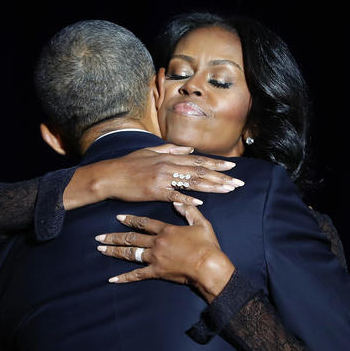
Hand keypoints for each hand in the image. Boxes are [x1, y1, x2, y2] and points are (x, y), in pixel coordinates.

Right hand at [64, 144, 243, 208]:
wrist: (111, 175)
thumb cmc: (129, 164)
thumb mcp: (150, 151)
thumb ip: (171, 149)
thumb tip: (189, 149)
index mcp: (169, 156)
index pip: (199, 160)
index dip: (217, 164)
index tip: (233, 167)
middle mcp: (169, 165)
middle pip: (201, 171)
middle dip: (222, 177)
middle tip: (239, 182)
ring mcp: (163, 178)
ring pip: (193, 181)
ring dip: (213, 186)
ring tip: (229, 190)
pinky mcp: (155, 191)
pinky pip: (174, 195)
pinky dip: (188, 198)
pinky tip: (201, 201)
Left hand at [95, 203, 235, 302]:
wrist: (209, 267)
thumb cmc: (207, 246)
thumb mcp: (201, 223)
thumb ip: (188, 212)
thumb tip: (178, 202)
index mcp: (166, 230)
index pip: (144, 223)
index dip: (130, 220)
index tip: (118, 217)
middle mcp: (157, 242)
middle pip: (131, 238)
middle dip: (113, 236)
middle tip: (99, 236)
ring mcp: (155, 258)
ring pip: (130, 253)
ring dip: (114, 251)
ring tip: (100, 249)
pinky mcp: (156, 272)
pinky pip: (137, 275)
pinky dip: (124, 278)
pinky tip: (112, 279)